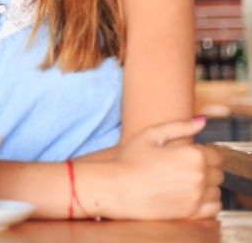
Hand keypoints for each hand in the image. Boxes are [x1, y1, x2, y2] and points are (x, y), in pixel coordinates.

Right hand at [99, 117, 221, 219]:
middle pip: (218, 172)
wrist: (116, 188)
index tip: (189, 155)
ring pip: (216, 190)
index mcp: (192, 155)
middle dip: (206, 169)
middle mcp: (199, 176)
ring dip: (207, 185)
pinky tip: (191, 196)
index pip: (216, 154)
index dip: (204, 153)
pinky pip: (214, 207)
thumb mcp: (150, 135)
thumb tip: (202, 121)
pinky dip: (208, 202)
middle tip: (184, 168)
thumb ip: (179, 126)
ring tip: (185, 182)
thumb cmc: (129, 160)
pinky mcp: (192, 213)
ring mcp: (197, 196)